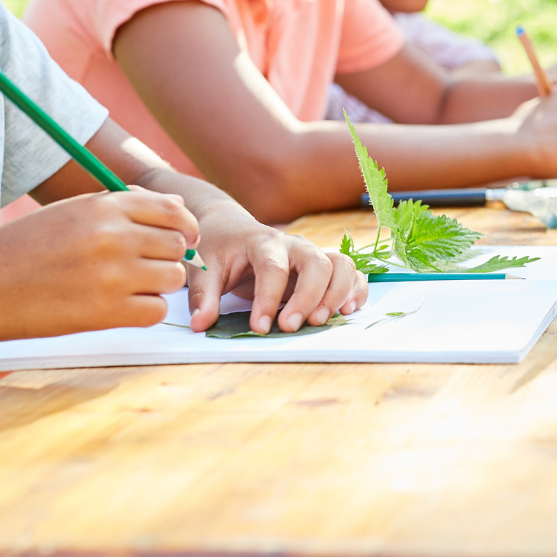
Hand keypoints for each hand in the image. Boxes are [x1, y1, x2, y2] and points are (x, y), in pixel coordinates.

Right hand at [0, 190, 199, 341]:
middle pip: (177, 246)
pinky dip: (145, 311)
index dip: (185, 227)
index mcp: (105, 207)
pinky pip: (156, 311)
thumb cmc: (25, 247)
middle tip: (146, 267)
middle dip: (168, 258)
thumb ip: (125, 206)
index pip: (173, 211)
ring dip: (157, 285)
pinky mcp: (106, 313)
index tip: (183, 239)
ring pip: (172, 279)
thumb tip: (176, 204)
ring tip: (128, 287)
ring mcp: (112, 275)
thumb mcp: (72, 212)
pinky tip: (121, 307)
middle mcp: (113, 236)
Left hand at [187, 208, 367, 335]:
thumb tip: (200, 324)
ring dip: (337, 294)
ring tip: (320, 321)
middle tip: (291, 327)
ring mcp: (312, 253)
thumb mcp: (204, 268)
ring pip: (341, 264)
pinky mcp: (323, 266)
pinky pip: (352, 273)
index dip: (268, 299)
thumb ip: (203, 295)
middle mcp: (294, 245)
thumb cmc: (218, 248)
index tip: (260, 327)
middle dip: (309, 297)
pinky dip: (356, 291)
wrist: (231, 229)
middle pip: (317, 263)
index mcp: (263, 242)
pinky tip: (347, 311)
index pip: (273, 268)